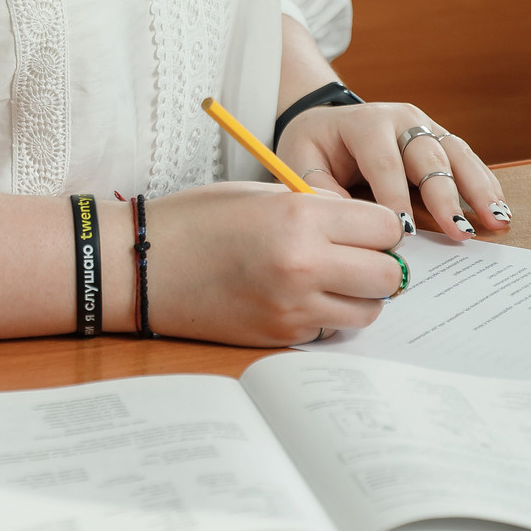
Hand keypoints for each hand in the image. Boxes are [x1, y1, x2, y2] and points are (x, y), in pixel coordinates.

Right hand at [142, 182, 407, 346]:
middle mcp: (304, 265)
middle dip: (381, 263)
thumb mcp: (265, 193)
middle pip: (388, 275)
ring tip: (333, 278)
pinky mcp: (279, 337)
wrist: (142, 266)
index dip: (384, 226)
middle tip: (359, 254)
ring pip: (368, 311)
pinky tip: (302, 297)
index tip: (370, 226)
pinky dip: (328, 316)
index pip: (387, 227)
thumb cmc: (199, 218)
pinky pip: (330, 329)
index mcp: (302, 217)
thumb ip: (320, 208)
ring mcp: (292, 308)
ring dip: (360, 295)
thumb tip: (367, 228)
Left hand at [276, 101, 508, 242]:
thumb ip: (319, 190)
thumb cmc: (313, 146)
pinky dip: (484, 184)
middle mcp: (402, 119)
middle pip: (429, 156)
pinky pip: (466, 160)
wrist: (327, 122)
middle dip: (446, 196)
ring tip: (497, 219)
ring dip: (479, 189)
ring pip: (457, 154)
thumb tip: (345, 222)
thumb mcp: (300, 161)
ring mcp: (426, 126)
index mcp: (365, 122)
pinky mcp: (439, 139)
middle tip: (460, 231)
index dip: (395, 196)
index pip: (384, 161)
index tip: (405, 231)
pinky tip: (498, 208)